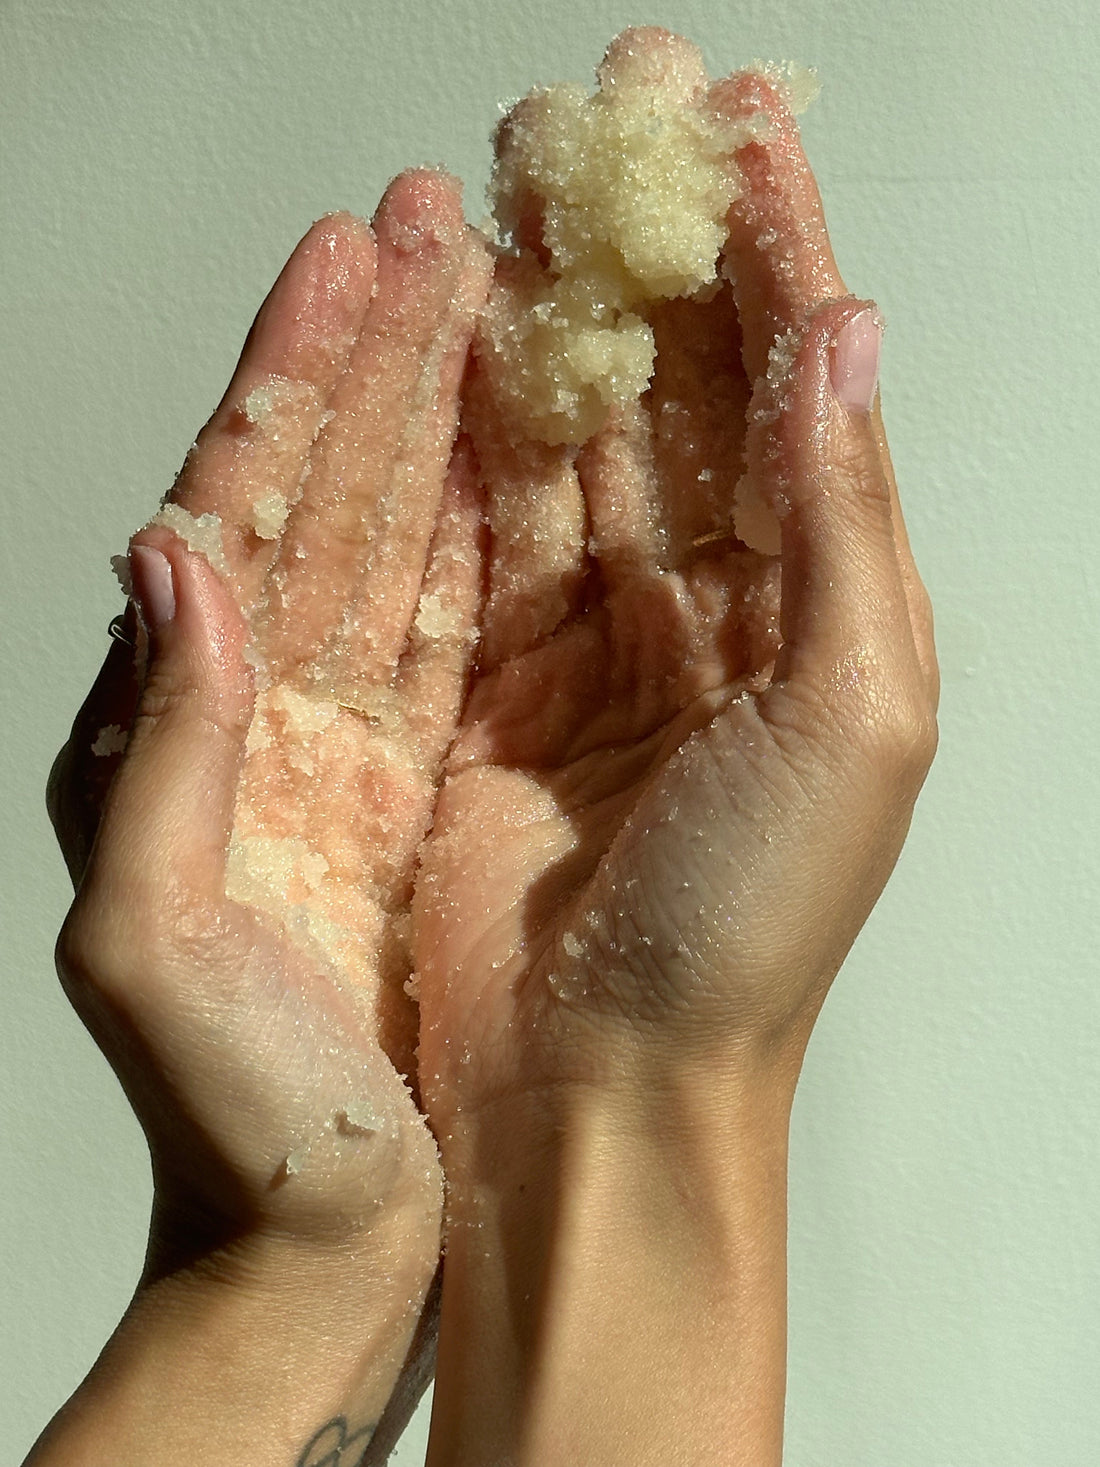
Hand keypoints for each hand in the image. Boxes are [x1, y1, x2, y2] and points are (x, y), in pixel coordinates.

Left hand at [43, 174, 488, 1460]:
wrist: (321, 1243)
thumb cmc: (235, 1124)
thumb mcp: (150, 943)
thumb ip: (157, 748)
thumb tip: (170, 553)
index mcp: (188, 738)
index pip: (244, 510)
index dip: (298, 378)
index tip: (348, 258)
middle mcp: (267, 718)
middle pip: (335, 497)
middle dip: (384, 358)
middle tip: (435, 226)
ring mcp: (356, 743)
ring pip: (412, 543)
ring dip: (451, 421)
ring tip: (495, 301)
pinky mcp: (432, 787)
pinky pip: (472, 632)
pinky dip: (505, 538)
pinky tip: (539, 457)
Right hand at [415, 36, 937, 1464]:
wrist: (600, 1086)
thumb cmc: (746, 934)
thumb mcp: (853, 714)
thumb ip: (845, 519)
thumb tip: (841, 334)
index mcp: (812, 616)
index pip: (794, 396)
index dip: (772, 259)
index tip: (740, 136)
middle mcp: (708, 616)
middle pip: (681, 394)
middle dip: (655, 257)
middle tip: (620, 119)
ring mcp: (592, 643)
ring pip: (576, 437)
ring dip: (562, 316)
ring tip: (536, 193)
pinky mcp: (490, 682)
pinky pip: (484, 521)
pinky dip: (478, 424)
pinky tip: (474, 334)